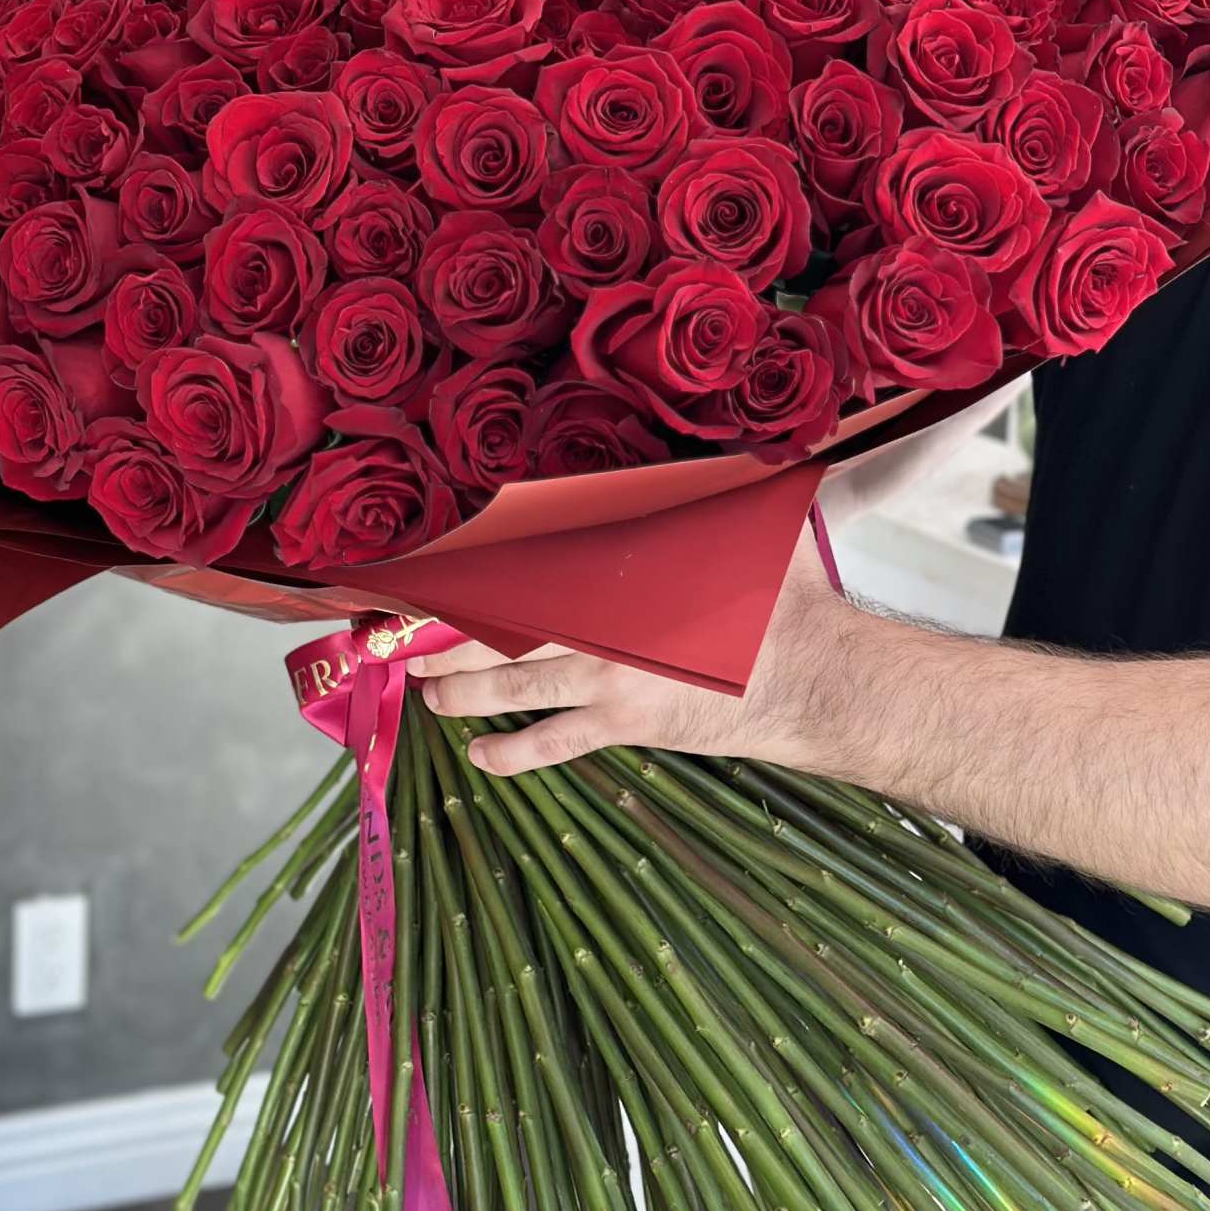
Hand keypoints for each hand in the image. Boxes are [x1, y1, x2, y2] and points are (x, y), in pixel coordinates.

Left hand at [409, 525, 853, 775]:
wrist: (815, 672)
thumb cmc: (777, 595)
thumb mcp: (733, 526)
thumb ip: (696, 496)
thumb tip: (693, 454)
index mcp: (615, 571)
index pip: (520, 569)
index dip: (467, 576)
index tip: (424, 577)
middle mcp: (598, 623)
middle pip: (496, 629)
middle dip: (439, 636)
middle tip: (395, 641)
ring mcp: (605, 678)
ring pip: (508, 684)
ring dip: (459, 689)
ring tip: (426, 692)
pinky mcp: (623, 724)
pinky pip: (551, 742)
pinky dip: (510, 752)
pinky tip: (479, 756)